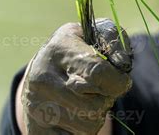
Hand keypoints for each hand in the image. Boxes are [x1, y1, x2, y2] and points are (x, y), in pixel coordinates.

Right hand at [20, 19, 132, 134]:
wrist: (41, 70)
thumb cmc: (76, 49)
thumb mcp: (92, 34)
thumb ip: (112, 39)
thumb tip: (122, 62)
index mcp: (59, 49)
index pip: (97, 72)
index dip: (118, 81)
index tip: (122, 81)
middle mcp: (43, 78)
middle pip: (95, 104)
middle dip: (106, 98)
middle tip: (100, 89)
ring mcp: (36, 106)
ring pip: (88, 125)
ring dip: (96, 115)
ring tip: (86, 100)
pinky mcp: (36, 130)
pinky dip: (83, 130)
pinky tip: (75, 116)